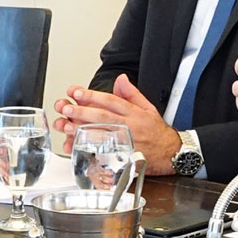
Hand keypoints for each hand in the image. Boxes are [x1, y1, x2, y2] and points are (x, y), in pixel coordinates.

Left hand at [53, 76, 180, 173]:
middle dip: (83, 112)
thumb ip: (132, 93)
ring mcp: (126, 143)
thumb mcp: (148, 108)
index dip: (92, 96)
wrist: (171, 153)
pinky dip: (91, 150)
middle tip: (66, 108)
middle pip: (103, 117)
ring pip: (102, 135)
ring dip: (83, 131)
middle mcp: (129, 127)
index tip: (76, 92)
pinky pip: (105, 153)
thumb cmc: (157, 132)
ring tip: (67, 126)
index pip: (111, 101)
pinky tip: (78, 146)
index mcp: (134, 113)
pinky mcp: (124, 157)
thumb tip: (121, 79)